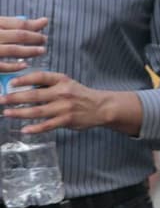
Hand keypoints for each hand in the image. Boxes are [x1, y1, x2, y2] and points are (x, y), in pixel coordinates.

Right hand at [0, 16, 47, 71]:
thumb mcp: (0, 27)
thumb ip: (17, 25)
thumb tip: (44, 21)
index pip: (18, 24)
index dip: (34, 25)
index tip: (44, 24)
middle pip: (19, 35)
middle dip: (35, 38)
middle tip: (44, 39)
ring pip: (13, 50)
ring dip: (30, 51)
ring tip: (42, 51)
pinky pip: (2, 66)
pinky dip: (14, 66)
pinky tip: (25, 65)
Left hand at [0, 72, 120, 133]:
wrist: (101, 107)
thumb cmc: (79, 95)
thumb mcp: (67, 83)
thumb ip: (48, 84)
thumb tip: (23, 86)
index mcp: (62, 80)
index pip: (41, 76)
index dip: (25, 79)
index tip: (11, 82)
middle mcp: (63, 92)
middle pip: (35, 95)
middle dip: (15, 98)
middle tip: (2, 100)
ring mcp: (64, 107)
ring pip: (38, 111)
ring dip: (21, 113)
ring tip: (7, 113)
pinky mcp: (67, 120)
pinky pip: (48, 125)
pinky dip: (36, 128)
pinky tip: (25, 130)